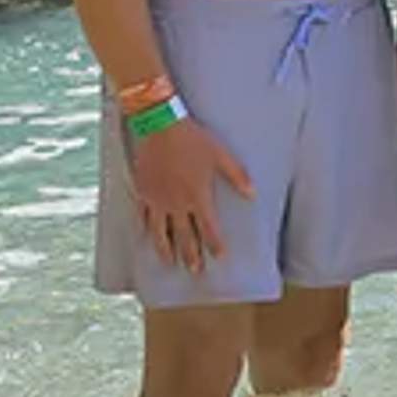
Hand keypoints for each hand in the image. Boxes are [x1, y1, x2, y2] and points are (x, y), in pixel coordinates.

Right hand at [127, 115, 253, 270]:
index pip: (208, 228)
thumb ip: (237, 176)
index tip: (220, 256)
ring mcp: (158, 200)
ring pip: (161, 233)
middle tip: (195, 271)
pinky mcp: (143, 193)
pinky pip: (144, 217)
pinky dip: (146, 230)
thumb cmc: (193, 139)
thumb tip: (253, 195)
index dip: (215, 244)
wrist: (160, 126)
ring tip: (169, 263)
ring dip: (166, 250)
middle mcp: (177, 204)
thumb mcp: (221, 155)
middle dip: (191, 255)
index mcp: (198, 196)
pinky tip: (147, 238)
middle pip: (184, 236)